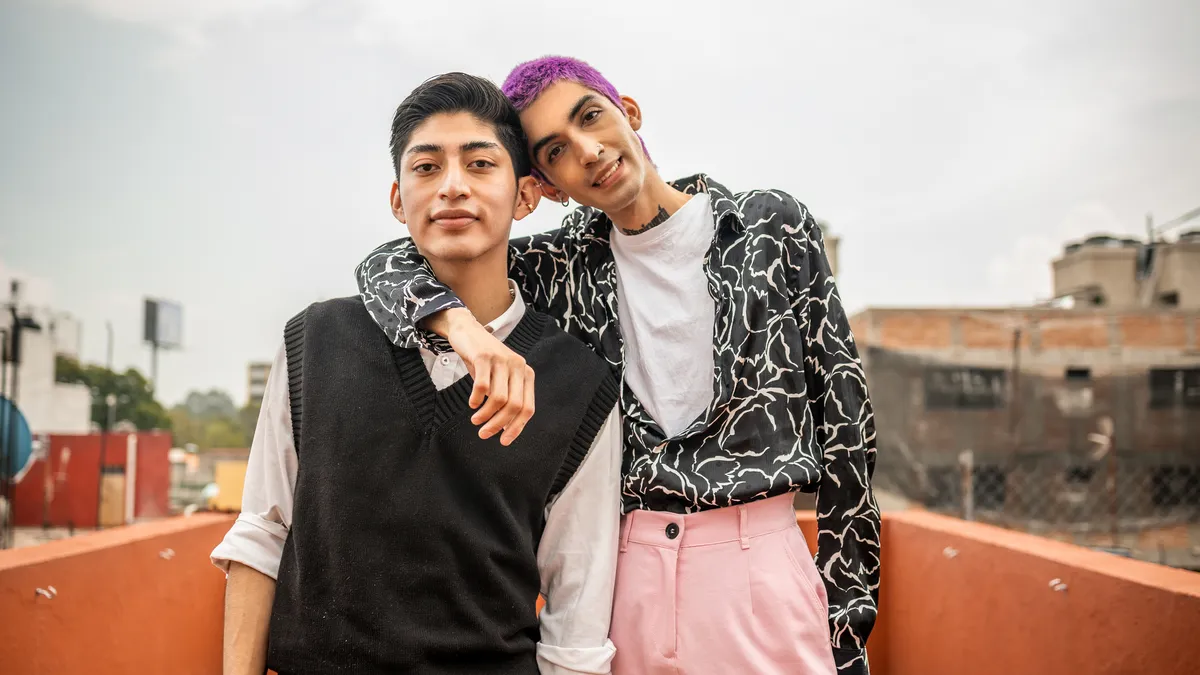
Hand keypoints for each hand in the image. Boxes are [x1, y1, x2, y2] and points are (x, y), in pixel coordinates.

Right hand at [433, 308, 535, 444]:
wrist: (467, 331)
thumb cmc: (484, 361)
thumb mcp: (500, 378)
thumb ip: (506, 398)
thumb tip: (505, 428)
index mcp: (526, 374)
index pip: (528, 408)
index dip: (517, 427)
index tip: (503, 441)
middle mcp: (518, 366)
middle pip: (514, 406)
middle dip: (498, 424)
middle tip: (484, 434)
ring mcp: (502, 360)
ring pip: (499, 398)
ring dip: (485, 415)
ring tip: (475, 420)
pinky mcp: (484, 356)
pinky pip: (482, 385)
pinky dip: (477, 399)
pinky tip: (472, 404)